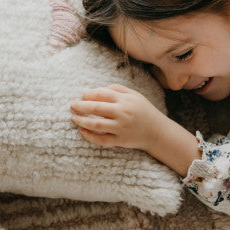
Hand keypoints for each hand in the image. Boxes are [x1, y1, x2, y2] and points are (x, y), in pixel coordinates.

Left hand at [70, 84, 199, 175]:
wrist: (157, 132)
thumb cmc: (143, 111)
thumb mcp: (134, 95)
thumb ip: (117, 89)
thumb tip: (97, 89)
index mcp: (125, 100)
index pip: (102, 94)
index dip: (89, 94)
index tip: (82, 96)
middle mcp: (122, 113)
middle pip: (96, 108)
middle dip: (81, 106)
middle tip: (72, 105)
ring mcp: (121, 128)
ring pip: (97, 125)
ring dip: (82, 121)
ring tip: (74, 118)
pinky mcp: (120, 141)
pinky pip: (102, 140)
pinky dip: (90, 136)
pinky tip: (83, 132)